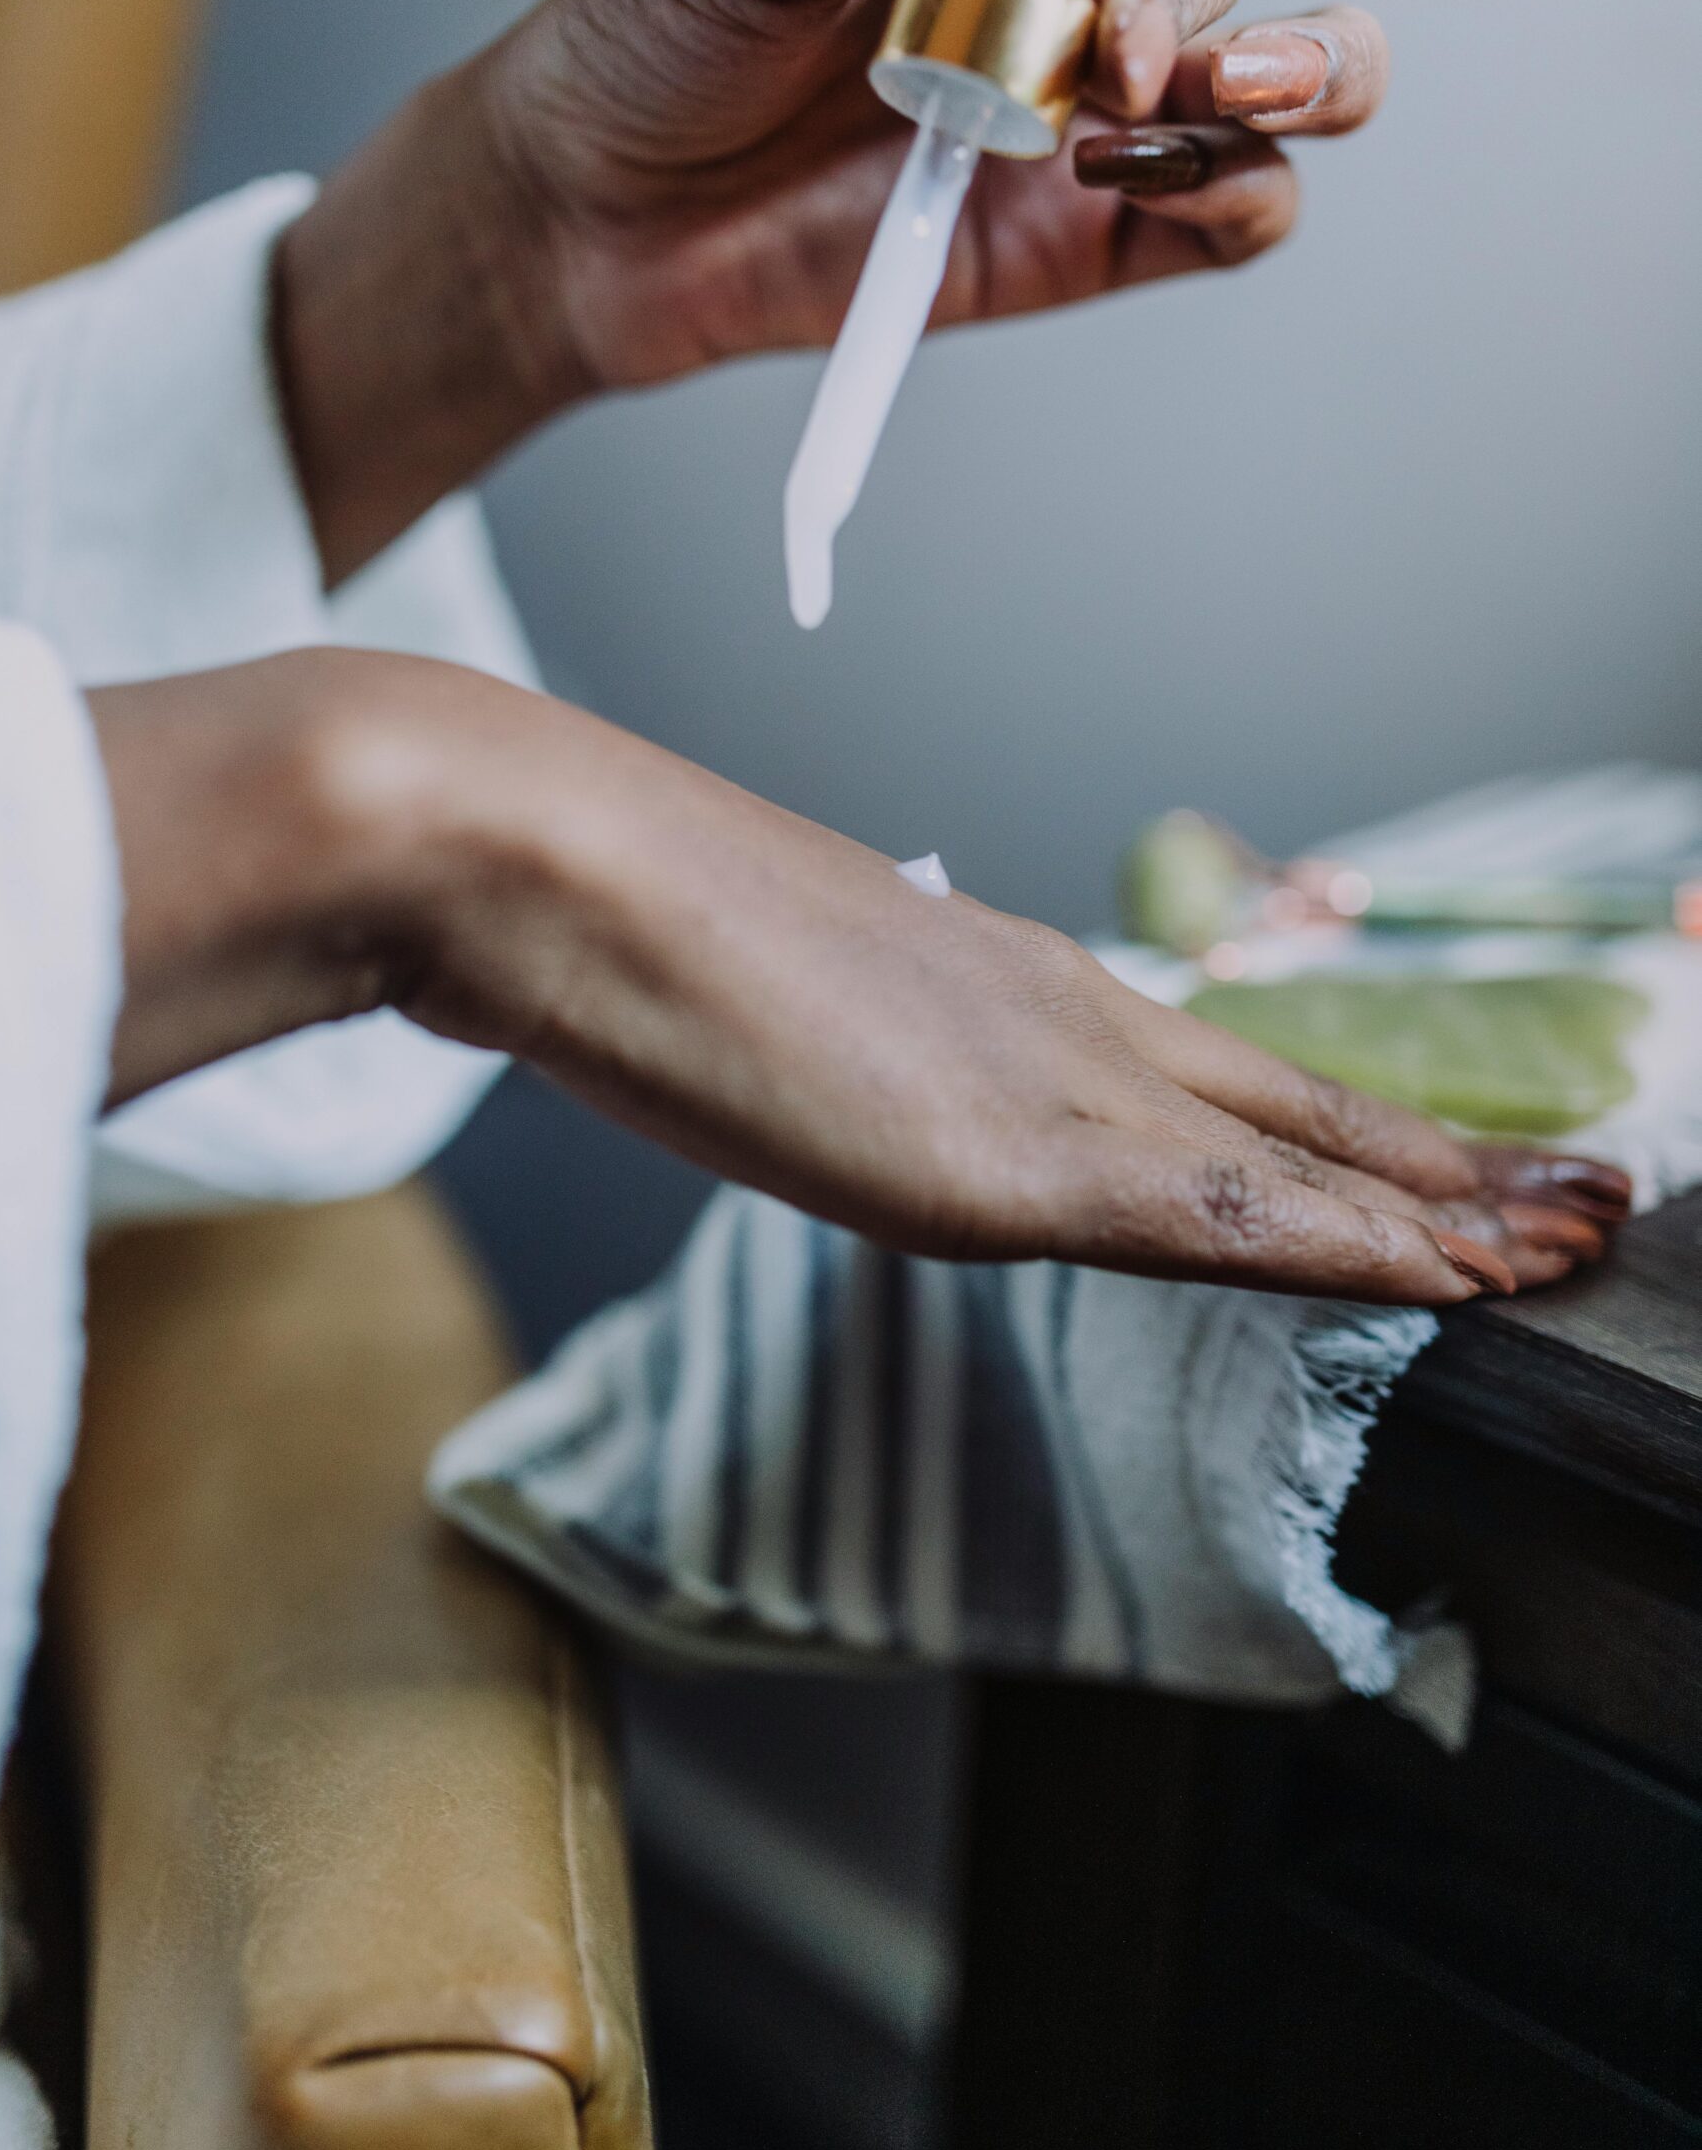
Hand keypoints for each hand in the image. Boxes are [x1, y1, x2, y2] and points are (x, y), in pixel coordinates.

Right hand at [90, 650, 1625, 1303]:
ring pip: (1303, 1163)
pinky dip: (1360, 1250)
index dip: (1355, 1130)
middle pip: (1304, 1107)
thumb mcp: (784, 1001)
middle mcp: (1067, 1025)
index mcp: (1016, 991)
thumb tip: (883, 1088)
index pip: (1227, 1078)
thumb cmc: (635, 925)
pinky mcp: (1009, 1162)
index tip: (1456, 1163)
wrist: (553, 869)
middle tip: (1596, 1196)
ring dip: (1451, 1213)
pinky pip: (1229, 1221)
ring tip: (1576, 1244)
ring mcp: (1050, 1085)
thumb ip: (874, 1057)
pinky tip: (1457, 1280)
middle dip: (1457, 1166)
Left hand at [481, 0, 1388, 386]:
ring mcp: (1081, 132)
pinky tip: (1144, 178)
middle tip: (1112, 52)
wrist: (584, 218)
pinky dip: (1240, 192)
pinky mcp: (1083, 250)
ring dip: (1290, 72)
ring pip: (1273, 83)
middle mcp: (1056, 7)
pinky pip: (1231, 220)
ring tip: (1190, 98)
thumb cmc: (647, 50)